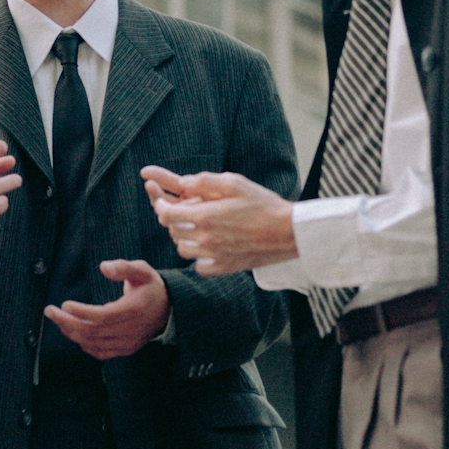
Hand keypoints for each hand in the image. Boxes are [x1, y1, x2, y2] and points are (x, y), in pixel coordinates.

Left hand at [44, 260, 169, 359]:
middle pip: (93, 332)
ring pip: (93, 344)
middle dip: (67, 322)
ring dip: (72, 333)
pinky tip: (73, 333)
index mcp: (133, 310)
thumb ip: (123, 267)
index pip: (102, 316)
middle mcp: (130, 330)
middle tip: (49, 311)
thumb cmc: (150, 285)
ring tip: (58, 319)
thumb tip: (103, 267)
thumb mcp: (142, 270)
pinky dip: (84, 345)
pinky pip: (100, 353)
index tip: (64, 303)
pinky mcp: (126, 350)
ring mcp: (128, 343)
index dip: (81, 312)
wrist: (169, 308)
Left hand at [141, 166, 295, 274]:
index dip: (160, 205)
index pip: (165, 214)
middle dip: (172, 219)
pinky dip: (199, 257)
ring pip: (182, 249)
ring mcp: (214, 256)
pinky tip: (209, 246)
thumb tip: (183, 183)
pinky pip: (199, 266)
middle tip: (182, 210)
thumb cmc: (263, 203)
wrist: (288, 232)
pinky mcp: (224, 268)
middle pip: (172, 231)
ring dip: (183, 237)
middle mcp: (205, 239)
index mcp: (204, 216)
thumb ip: (204, 181)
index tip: (164, 200)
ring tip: (195, 227)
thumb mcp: (234, 183)